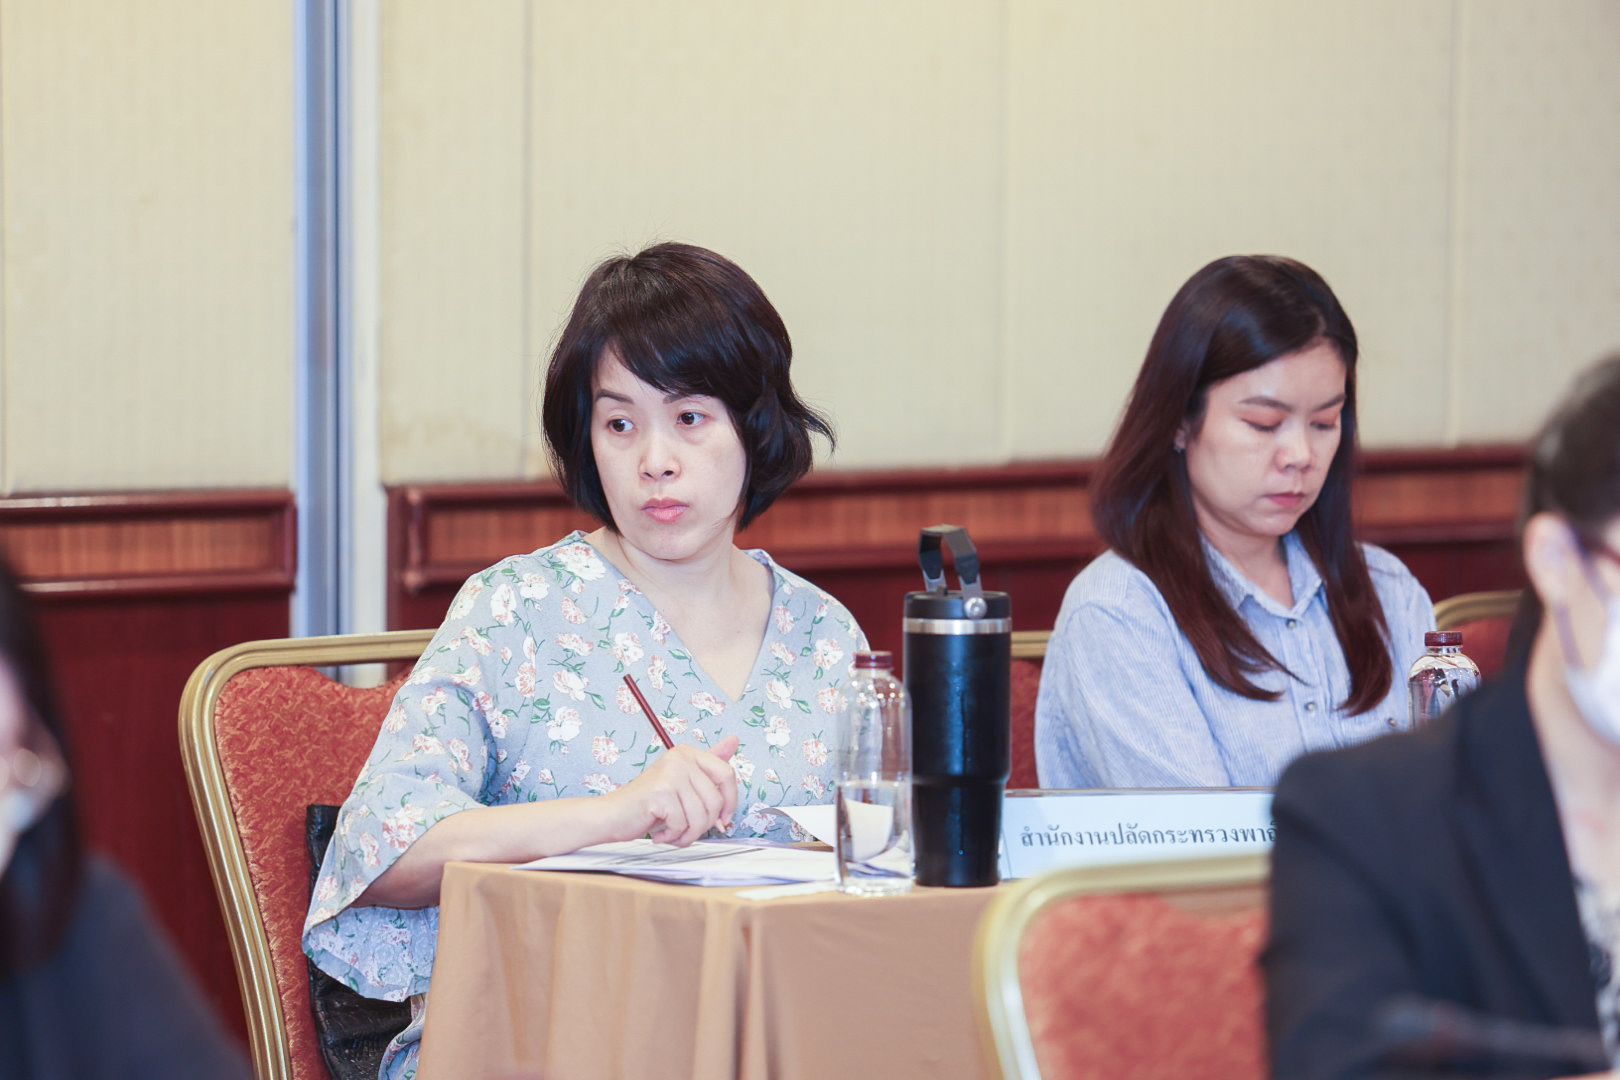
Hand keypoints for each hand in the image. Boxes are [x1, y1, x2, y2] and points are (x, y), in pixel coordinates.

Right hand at [603, 734, 739, 846]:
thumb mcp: (682, 783)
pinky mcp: (660, 793)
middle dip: (704, 825)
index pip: (727, 775)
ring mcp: (670, 774)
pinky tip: (659, 833)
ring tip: (672, 833)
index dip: (729, 802)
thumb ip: (708, 765)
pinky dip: (672, 836)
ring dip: (688, 834)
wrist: (612, 816)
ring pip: (701, 816)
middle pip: (716, 800)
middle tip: (687, 830)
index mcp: (688, 753)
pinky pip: (683, 824)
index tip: (721, 819)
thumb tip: (734, 741)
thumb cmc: (647, 804)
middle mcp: (680, 758)